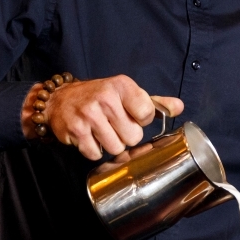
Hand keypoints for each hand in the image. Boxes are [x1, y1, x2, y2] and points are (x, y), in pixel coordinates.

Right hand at [21, 75, 183, 159]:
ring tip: (102, 131)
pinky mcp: (76, 130)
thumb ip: (155, 102)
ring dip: (110, 145)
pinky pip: (96, 154)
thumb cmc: (100, 97)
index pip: (148, 114)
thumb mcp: (127, 93)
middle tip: (114, 125)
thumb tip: (179, 107)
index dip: (141, 120)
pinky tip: (90, 137)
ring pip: (116, 148)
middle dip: (125, 135)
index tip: (131, 115)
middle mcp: (105, 97)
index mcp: (122, 85)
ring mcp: (89, 114)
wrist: (60, 99)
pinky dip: (94, 151)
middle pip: (133, 136)